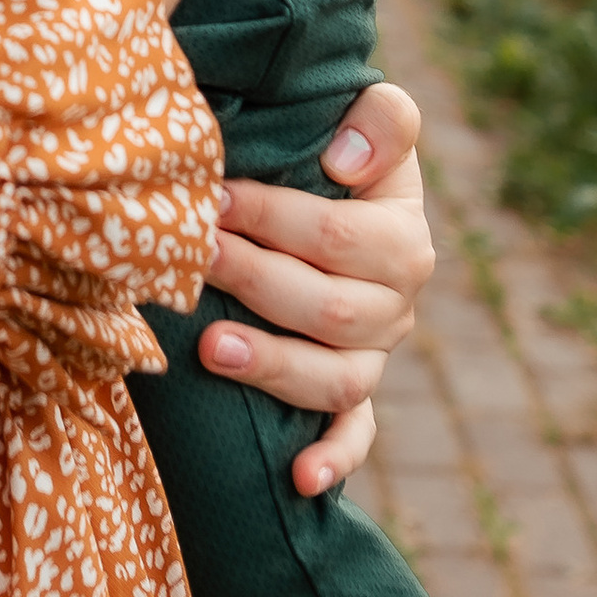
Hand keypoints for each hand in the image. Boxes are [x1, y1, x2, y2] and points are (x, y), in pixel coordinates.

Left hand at [196, 80, 432, 496]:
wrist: (332, 191)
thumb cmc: (335, 152)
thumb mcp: (374, 118)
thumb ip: (384, 120)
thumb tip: (346, 161)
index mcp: (403, 239)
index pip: (342, 237)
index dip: (275, 218)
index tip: (211, 198)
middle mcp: (396, 305)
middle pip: (332, 310)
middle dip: (254, 279)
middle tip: (193, 256)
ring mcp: (373, 357)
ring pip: (339, 379)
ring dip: (275, 366)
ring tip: (212, 348)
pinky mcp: (351, 397)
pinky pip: (355, 436)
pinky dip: (334, 459)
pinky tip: (300, 477)